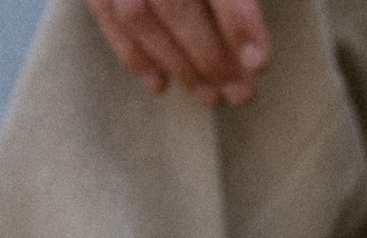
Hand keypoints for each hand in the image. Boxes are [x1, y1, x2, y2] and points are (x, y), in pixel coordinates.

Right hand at [88, 0, 271, 105]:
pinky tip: (162, 84)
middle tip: (243, 95)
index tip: (260, 62)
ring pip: (140, 15)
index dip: (239, 19)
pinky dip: (133, 55)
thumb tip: (252, 39)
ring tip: (212, 99)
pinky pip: (106, 15)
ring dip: (179, 64)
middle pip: (177, 2)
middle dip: (213, 56)